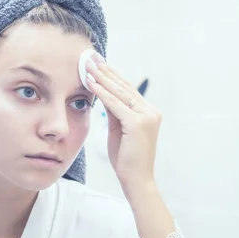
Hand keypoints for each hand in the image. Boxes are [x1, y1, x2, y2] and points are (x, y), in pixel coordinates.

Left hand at [86, 54, 162, 200]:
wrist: (137, 180)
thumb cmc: (127, 159)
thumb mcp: (119, 130)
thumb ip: (114, 112)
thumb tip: (103, 94)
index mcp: (149, 112)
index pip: (127, 89)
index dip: (111, 76)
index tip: (98, 64)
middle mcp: (151, 111)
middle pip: (124, 87)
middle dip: (105, 71)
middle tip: (90, 58)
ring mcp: (146, 116)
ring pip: (119, 92)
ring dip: (101, 78)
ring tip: (87, 65)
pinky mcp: (137, 123)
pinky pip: (115, 104)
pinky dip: (101, 92)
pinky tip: (90, 83)